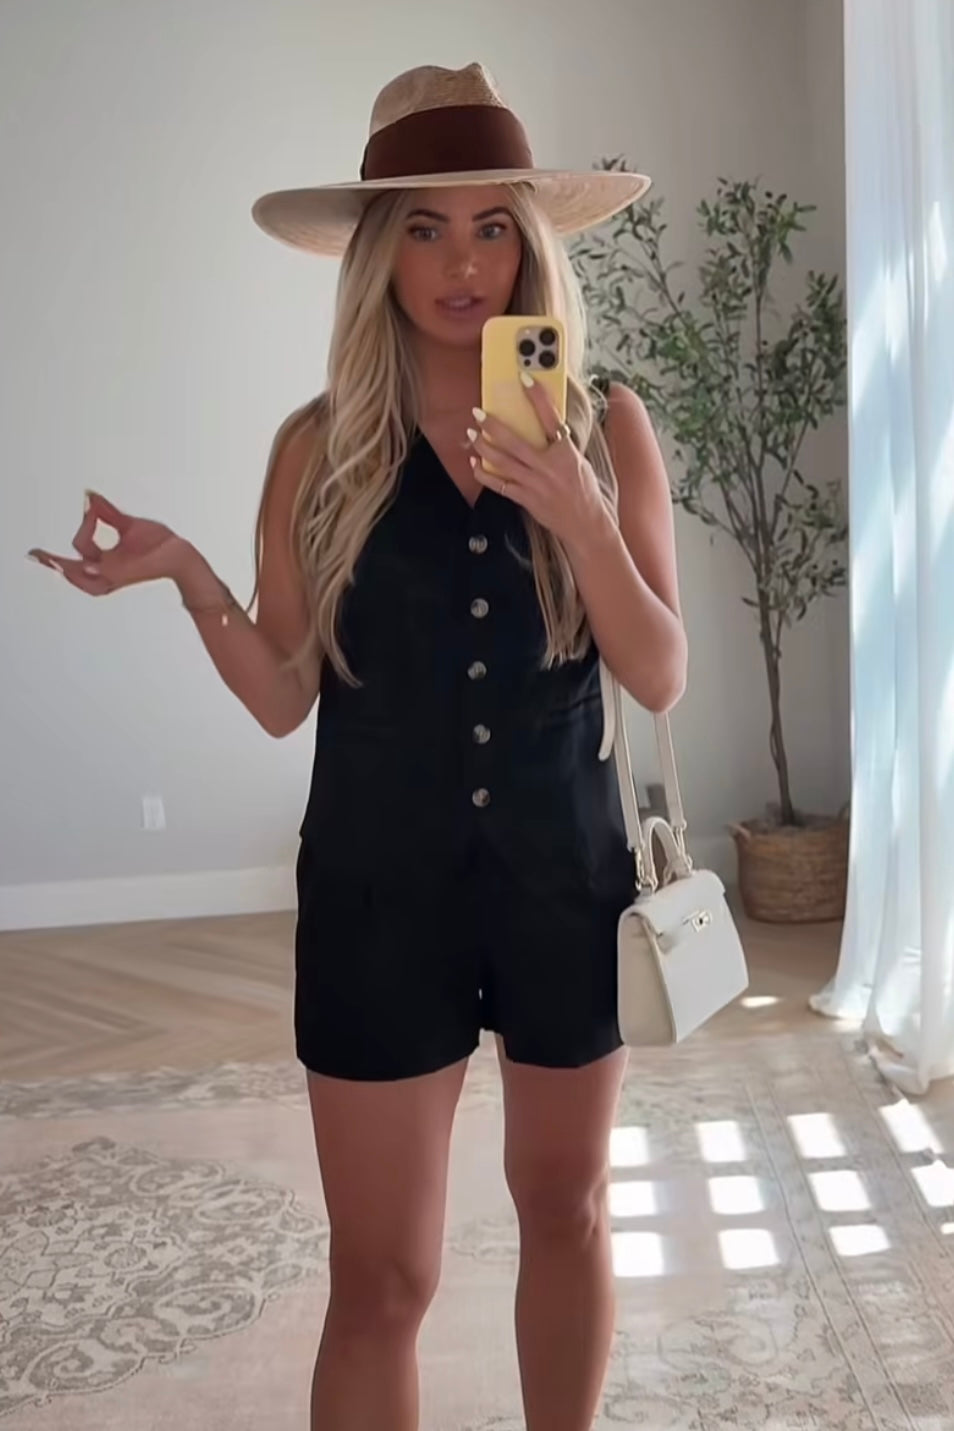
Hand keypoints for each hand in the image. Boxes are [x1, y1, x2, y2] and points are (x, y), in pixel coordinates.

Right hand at [27, 491, 187, 596]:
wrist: (181, 554)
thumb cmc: (159, 544)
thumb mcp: (128, 524)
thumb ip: (107, 513)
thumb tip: (89, 496)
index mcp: (107, 559)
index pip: (80, 549)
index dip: (84, 525)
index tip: (91, 506)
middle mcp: (108, 570)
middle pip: (72, 570)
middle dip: (53, 562)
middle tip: (37, 554)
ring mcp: (117, 575)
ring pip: (84, 579)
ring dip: (69, 571)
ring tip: (54, 563)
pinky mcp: (127, 576)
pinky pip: (105, 579)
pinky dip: (93, 574)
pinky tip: (85, 565)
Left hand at [467, 377, 609, 548]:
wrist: (587, 524)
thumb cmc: (585, 491)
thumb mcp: (579, 461)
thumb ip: (561, 445)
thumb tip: (544, 426)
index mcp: (567, 452)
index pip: (551, 418)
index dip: (538, 397)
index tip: (525, 379)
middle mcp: (549, 466)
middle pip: (515, 441)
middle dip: (493, 426)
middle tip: (478, 413)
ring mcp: (535, 484)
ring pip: (502, 462)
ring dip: (484, 446)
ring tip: (472, 434)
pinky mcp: (526, 499)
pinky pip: (499, 485)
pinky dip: (484, 473)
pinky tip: (474, 463)